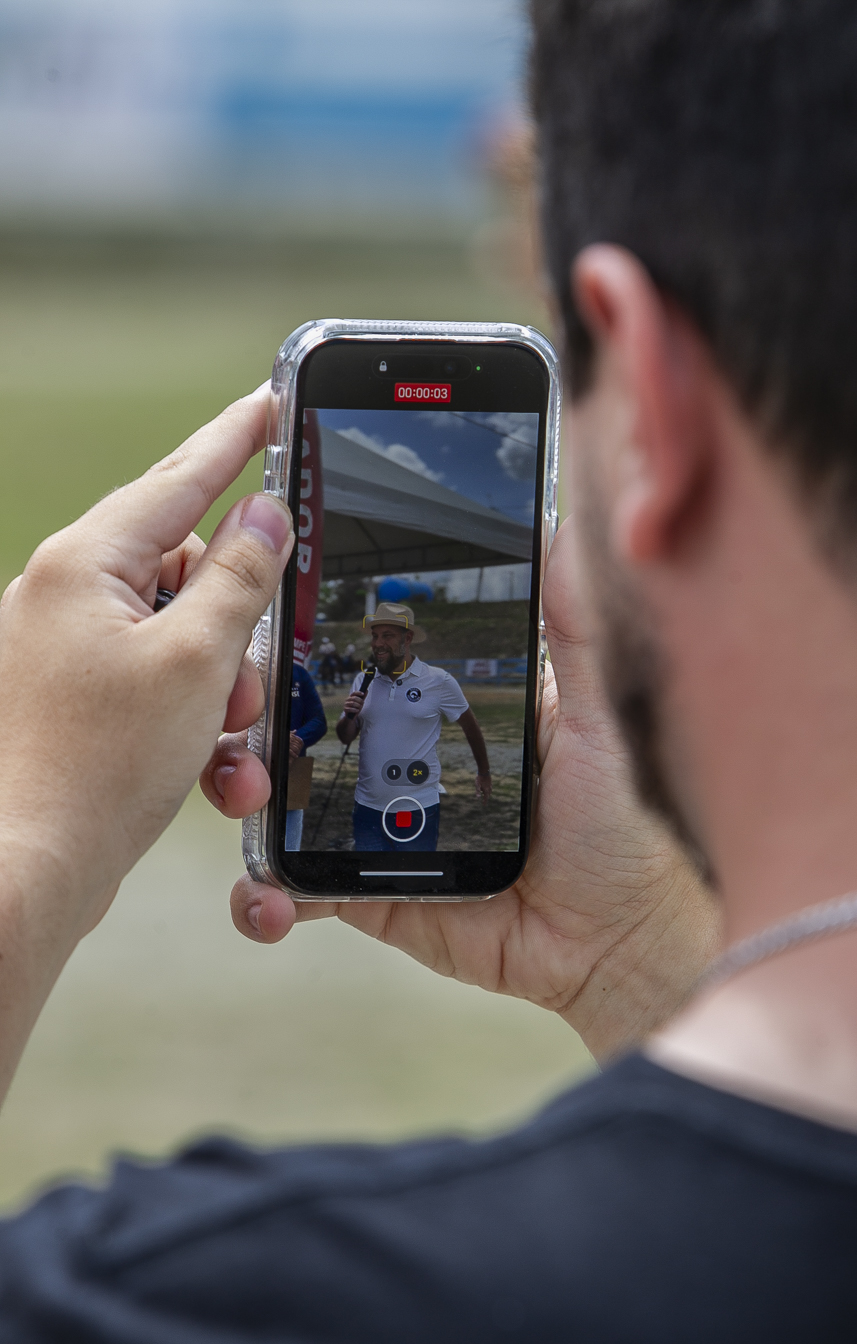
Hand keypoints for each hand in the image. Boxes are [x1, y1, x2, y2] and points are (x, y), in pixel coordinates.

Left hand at [0, 385, 293, 1103]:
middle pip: (185, 567)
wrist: (27, 872)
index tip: (274, 403)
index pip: (181, 477)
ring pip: (178, 635)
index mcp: (85, 564)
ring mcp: (65, 649)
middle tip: (261, 664)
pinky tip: (210, 771)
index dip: (238, 439)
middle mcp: (66, 596)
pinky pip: (154, 685)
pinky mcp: (74, 700)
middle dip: (238, 620)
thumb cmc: (98, 768)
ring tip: (230, 741)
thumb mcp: (198, 660)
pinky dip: (192, 722)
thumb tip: (265, 514)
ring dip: (222, 687)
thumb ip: (241, 576)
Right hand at [206, 519, 718, 1061]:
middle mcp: (396, 759)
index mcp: (438, 709)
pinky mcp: (364, 894)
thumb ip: (573, 628)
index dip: (302, 642)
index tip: (263, 614)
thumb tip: (562, 529)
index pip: (356, 664)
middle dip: (250, 716)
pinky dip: (264, 897)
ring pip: (279, 802)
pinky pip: (295, 891)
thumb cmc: (620, 820)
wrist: (618, 940)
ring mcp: (374, 826)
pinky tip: (268, 900)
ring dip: (240, 794)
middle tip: (241, 712)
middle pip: (298, 726)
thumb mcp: (597, 714)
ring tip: (248, 796)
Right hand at [341, 691, 365, 719]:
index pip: (354, 693)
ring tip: (360, 708)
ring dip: (358, 706)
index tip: (363, 694)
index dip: (358, 693)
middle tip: (362, 703)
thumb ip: (363, 697)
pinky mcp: (345, 709)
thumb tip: (366, 690)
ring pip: (353, 703)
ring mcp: (345, 704)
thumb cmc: (356, 708)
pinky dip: (355, 710)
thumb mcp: (360, 702)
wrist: (351, 716)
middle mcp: (347, 700)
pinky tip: (357, 710)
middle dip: (360, 701)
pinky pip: (350, 709)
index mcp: (351, 697)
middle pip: (354, 698)